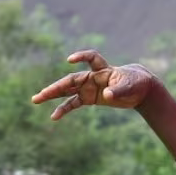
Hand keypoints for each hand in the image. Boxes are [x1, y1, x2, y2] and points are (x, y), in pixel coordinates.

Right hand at [30, 50, 155, 119]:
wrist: (139, 89)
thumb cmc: (135, 83)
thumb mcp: (130, 86)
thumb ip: (118, 90)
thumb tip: (107, 95)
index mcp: (103, 70)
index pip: (91, 58)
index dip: (81, 57)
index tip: (69, 61)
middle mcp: (92, 77)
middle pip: (71, 80)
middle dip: (56, 87)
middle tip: (41, 94)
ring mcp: (89, 87)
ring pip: (67, 91)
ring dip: (52, 95)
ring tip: (36, 100)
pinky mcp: (89, 98)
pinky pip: (73, 103)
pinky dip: (64, 109)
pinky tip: (54, 116)